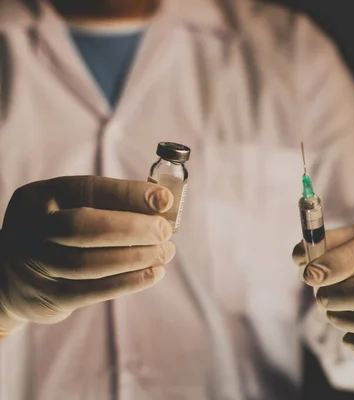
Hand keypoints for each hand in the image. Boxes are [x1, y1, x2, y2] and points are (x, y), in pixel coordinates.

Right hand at [0, 176, 175, 333]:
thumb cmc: (59, 234)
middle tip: (164, 232)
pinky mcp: (48, 297)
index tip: (164, 200)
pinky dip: (129, 282)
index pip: (88, 189)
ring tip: (165, 253)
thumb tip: (163, 205)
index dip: (130, 193)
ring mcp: (36, 265)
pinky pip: (94, 291)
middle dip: (133, 228)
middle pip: (85, 226)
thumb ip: (110, 204)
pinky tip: (153, 274)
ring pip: (90, 262)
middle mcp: (32, 228)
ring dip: (137, 258)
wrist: (11, 277)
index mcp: (40, 197)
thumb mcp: (71, 208)